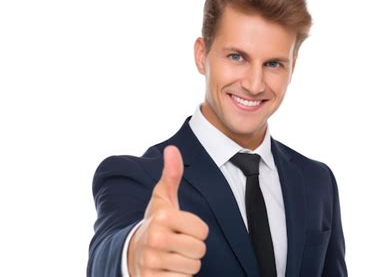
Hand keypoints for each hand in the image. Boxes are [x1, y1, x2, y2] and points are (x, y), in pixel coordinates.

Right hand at [128, 145, 208, 275]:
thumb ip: (172, 174)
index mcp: (161, 217)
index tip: (182, 228)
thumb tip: (173, 148)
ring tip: (172, 255)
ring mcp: (151, 262)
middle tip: (177, 244)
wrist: (130, 252)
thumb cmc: (154, 222)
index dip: (196, 231)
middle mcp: (154, 239)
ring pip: (193, 267)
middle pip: (199, 250)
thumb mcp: (162, 198)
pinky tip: (167, 269)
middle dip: (192, 248)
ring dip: (186, 264)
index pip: (203, 231)